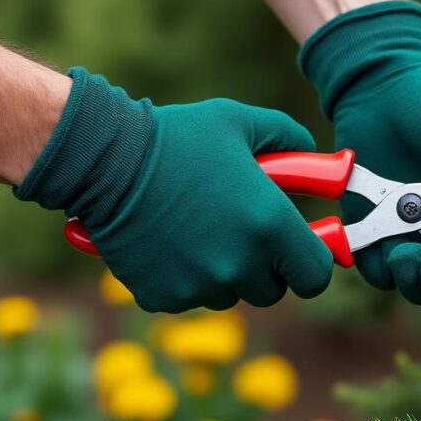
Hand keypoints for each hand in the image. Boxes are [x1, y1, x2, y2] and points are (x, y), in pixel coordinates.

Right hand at [15, 68, 332, 311]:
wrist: (105, 161)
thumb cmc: (178, 137)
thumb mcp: (240, 123)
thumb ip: (289, 139)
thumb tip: (315, 157)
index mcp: (269, 226)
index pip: (316, 275)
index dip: (311, 263)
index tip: (300, 249)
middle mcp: (239, 264)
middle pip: (272, 290)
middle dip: (265, 267)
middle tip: (243, 233)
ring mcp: (200, 286)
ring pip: (230, 295)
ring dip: (224, 273)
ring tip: (199, 230)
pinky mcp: (164, 297)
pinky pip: (189, 298)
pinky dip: (184, 278)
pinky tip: (168, 241)